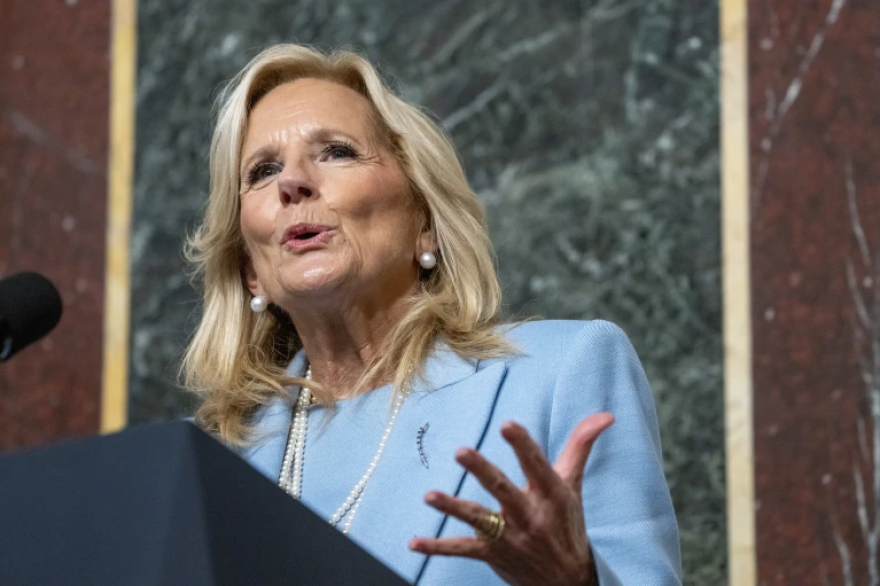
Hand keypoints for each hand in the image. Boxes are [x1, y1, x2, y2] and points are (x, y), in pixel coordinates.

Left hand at [409, 413, 613, 585]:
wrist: (568, 583)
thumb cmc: (567, 524)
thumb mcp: (573, 484)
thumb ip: (581, 445)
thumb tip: (606, 414)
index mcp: (549, 493)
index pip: (536, 464)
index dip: (522, 445)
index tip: (508, 424)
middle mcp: (529, 514)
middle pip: (502, 489)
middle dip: (482, 471)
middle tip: (461, 451)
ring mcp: (509, 536)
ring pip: (478, 519)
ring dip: (453, 508)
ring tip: (430, 496)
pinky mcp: (492, 554)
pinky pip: (462, 550)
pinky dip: (437, 547)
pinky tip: (414, 543)